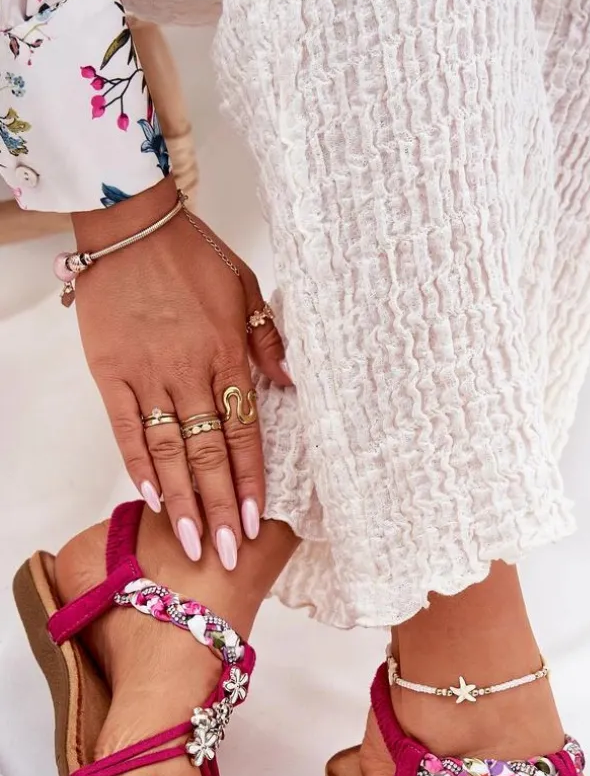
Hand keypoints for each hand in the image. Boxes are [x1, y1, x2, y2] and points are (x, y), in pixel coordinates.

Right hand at [71, 176, 290, 568]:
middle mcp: (190, 373)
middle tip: (225, 554)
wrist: (132, 222)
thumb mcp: (247, 288)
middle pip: (208, 454)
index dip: (251, 481)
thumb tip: (292, 385)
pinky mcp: (111, 372)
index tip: (256, 522)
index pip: (244, 433)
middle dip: (220, 508)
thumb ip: (268, 340)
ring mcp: (148, 374)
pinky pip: (125, 427)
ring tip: (190, 542)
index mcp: (227, 356)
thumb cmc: (193, 254)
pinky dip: (137, 463)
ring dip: (181, 500)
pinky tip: (151, 498)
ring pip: (168, 450)